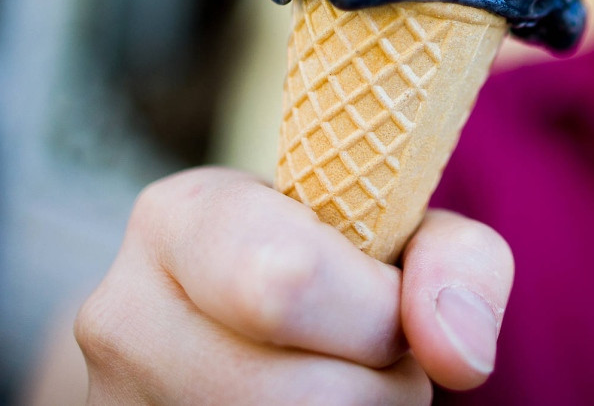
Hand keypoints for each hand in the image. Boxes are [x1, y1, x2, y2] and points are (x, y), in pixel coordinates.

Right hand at [74, 167, 513, 403]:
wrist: (234, 321)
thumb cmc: (340, 267)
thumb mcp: (402, 233)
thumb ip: (456, 261)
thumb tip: (460, 351)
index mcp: (180, 218)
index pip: (288, 281)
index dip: (378, 312)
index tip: (394, 304)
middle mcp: (126, 315)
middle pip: (310, 394)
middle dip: (382, 384)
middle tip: (372, 355)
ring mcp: (122, 401)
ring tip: (340, 379)